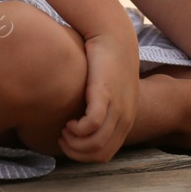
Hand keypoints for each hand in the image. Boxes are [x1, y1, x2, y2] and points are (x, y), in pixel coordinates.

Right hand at [58, 32, 138, 162]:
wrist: (113, 36)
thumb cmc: (105, 64)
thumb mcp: (108, 93)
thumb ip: (101, 111)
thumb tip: (83, 127)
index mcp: (126, 119)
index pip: (105, 155)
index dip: (83, 155)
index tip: (69, 141)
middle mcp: (126, 117)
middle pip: (100, 154)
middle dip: (77, 153)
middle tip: (63, 138)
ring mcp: (118, 107)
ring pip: (96, 144)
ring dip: (74, 143)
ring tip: (64, 129)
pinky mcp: (106, 94)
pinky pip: (92, 125)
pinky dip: (77, 130)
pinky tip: (69, 120)